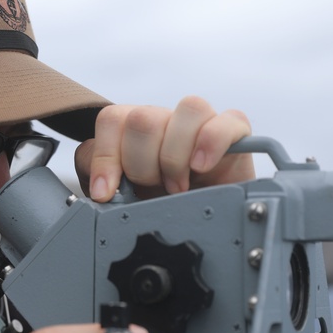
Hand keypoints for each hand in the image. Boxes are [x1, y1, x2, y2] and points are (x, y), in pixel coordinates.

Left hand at [75, 96, 254, 201]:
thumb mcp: (121, 195)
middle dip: (143, 165)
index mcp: (133, 129)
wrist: (204, 225)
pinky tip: (201, 167)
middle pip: (145, 118)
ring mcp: (201, 124)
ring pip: (189, 108)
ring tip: (177, 188)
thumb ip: (98, 175)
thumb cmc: (160, 207)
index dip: (106, 156)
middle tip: (153, 190)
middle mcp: (167, 120)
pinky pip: (229, 120)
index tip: (105, 192)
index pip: (112, 119)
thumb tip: (99, 184)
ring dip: (176, 155)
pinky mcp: (235, 134)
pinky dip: (213, 142)